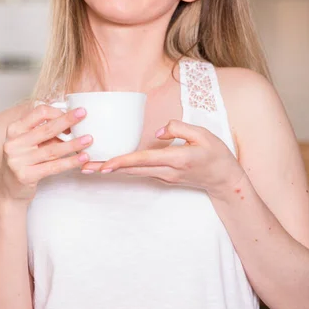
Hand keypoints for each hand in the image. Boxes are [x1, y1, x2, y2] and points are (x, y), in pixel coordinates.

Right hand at [0, 103, 91, 203]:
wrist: (9, 190)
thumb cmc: (23, 161)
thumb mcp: (28, 142)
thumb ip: (45, 132)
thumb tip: (70, 120)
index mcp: (14, 129)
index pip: (38, 113)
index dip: (57, 112)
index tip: (72, 113)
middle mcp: (13, 143)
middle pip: (46, 129)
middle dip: (67, 121)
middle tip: (84, 114)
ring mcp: (18, 160)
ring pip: (52, 150)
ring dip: (73, 144)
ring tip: (89, 139)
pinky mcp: (25, 176)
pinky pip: (53, 167)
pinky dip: (70, 162)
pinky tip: (83, 158)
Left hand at [82, 119, 243, 196]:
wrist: (225, 180)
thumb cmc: (216, 155)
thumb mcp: (204, 135)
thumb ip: (180, 128)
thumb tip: (158, 132)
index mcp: (177, 159)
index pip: (144, 160)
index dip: (122, 162)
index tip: (104, 165)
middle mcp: (167, 171)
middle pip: (131, 170)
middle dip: (107, 169)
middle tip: (83, 167)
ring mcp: (165, 177)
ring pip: (133, 173)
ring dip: (111, 171)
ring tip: (89, 168)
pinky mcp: (164, 177)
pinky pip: (140, 173)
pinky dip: (123, 170)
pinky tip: (110, 167)